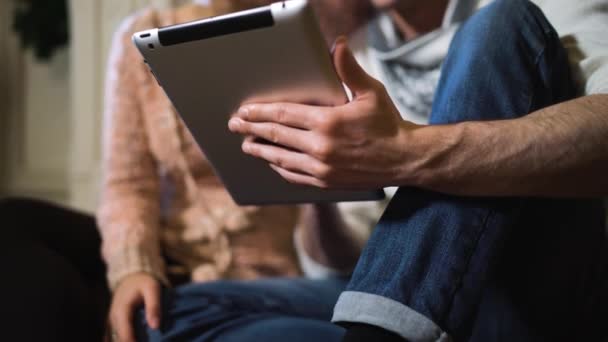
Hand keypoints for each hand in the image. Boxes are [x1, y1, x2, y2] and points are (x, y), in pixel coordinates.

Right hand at [109, 273, 160, 341]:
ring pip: (116, 339)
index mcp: (122, 311)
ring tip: (142, 339)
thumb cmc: (143, 282)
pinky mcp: (113, 324)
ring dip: (129, 340)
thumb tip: (155, 327)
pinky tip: (134, 338)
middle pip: (120, 340)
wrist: (130, 278)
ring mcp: (111, 322)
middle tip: (148, 341)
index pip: (125, 335)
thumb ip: (154, 306)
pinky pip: (113, 338)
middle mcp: (113, 319)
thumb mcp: (152, 289)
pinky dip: (123, 339)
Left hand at [228, 36, 419, 189]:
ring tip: (246, 145)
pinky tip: (272, 163)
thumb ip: (349, 69)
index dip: (259, 112)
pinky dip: (279, 168)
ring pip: (281, 159)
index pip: (283, 114)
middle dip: (251, 129)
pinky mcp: (326, 182)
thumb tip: (337, 45)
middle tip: (234, 125)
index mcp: (328, 121)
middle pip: (276, 136)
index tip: (243, 110)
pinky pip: (294, 176)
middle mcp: (321, 147)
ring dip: (260, 151)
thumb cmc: (388, 124)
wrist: (405, 159)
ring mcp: (322, 168)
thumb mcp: (370, 92)